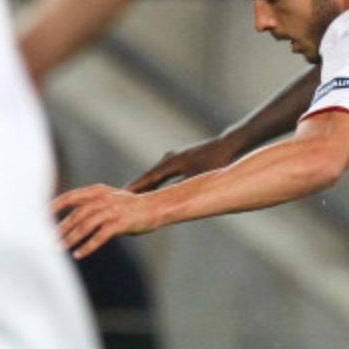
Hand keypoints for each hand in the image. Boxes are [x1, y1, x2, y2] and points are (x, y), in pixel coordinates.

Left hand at [54, 185, 162, 257]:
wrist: (155, 207)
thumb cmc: (131, 206)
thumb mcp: (110, 198)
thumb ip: (92, 204)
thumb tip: (72, 219)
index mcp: (97, 191)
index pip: (70, 197)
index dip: (55, 206)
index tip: (42, 216)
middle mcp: (102, 199)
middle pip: (75, 215)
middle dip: (61, 229)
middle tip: (49, 240)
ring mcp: (111, 210)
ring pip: (84, 226)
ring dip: (71, 239)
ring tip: (61, 249)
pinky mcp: (119, 223)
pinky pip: (99, 237)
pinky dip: (87, 246)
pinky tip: (79, 254)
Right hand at [126, 136, 241, 192]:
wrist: (231, 144)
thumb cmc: (216, 162)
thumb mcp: (197, 180)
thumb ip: (180, 192)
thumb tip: (165, 203)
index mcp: (169, 164)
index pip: (145, 181)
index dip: (132, 192)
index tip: (118, 201)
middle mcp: (169, 160)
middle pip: (148, 179)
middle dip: (135, 191)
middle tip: (119, 204)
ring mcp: (176, 159)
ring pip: (156, 178)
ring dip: (146, 189)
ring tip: (133, 200)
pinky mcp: (184, 161)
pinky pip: (165, 176)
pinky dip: (158, 185)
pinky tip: (156, 193)